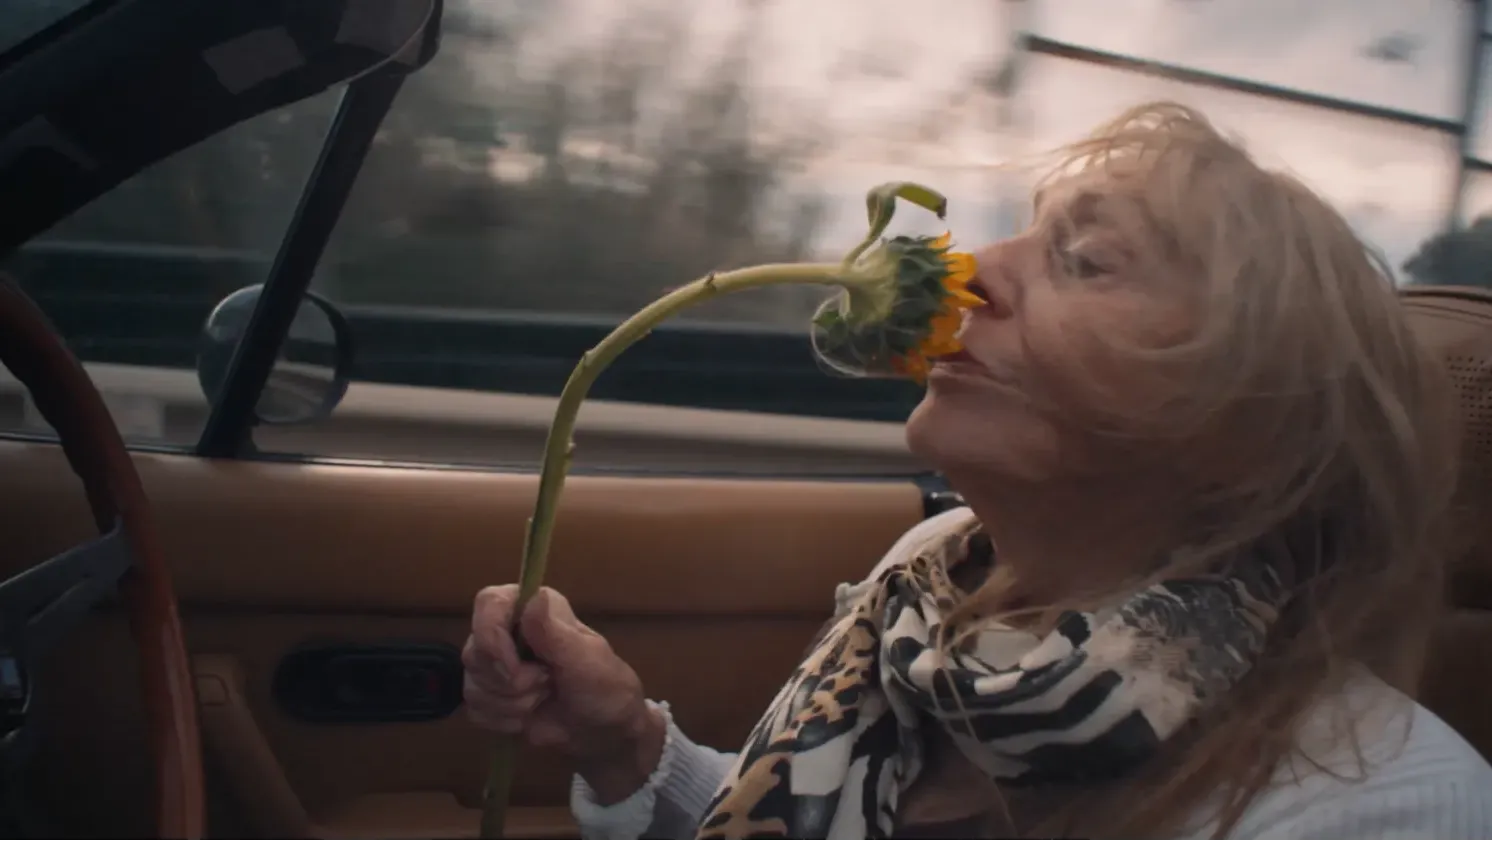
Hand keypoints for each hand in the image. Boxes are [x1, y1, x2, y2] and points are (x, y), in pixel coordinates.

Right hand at [463, 585, 664, 801]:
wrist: (601, 730)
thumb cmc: (602, 686)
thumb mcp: (586, 660)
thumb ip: (555, 633)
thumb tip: (534, 597)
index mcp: (533, 607)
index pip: (489, 603)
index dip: (491, 635)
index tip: (512, 667)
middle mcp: (507, 628)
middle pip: (475, 651)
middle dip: (511, 682)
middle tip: (547, 684)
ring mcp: (494, 662)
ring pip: (472, 685)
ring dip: (512, 704)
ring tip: (543, 699)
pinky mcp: (487, 694)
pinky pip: (474, 710)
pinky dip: (503, 721)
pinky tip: (528, 717)